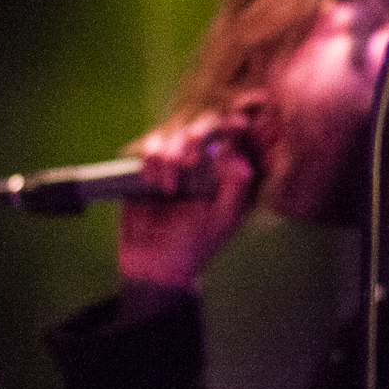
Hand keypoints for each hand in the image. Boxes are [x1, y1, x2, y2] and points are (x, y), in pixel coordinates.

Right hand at [116, 110, 257, 291]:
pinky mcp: (149, 165)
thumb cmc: (196, 242)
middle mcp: (202, 160)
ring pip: (174, 132)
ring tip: (170, 189)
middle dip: (198, 136)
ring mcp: (175, 160)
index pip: (233, 136)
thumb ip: (237, 187)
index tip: (240, 125)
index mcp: (225, 170)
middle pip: (202, 125)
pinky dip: (152, 158)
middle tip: (191, 160)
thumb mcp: (224, 218)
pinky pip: (151, 144)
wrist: (155, 263)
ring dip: (171, 155)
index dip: (234, 126)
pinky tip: (153, 181)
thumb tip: (237, 157)